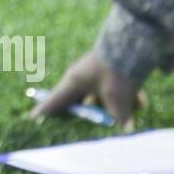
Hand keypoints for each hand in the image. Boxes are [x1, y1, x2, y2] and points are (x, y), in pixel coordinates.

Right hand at [30, 50, 147, 129]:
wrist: (133, 44)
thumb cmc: (116, 72)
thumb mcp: (116, 99)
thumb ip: (119, 117)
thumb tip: (125, 129)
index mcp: (74, 82)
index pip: (55, 100)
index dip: (45, 110)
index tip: (32, 118)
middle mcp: (82, 78)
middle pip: (80, 101)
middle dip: (90, 115)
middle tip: (89, 127)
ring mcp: (97, 74)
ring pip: (102, 97)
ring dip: (115, 107)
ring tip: (128, 113)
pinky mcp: (112, 71)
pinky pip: (116, 89)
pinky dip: (127, 97)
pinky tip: (141, 102)